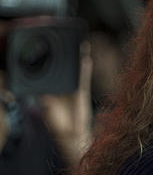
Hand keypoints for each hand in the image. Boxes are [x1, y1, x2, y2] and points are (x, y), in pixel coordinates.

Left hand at [39, 43, 92, 165]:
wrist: (71, 134)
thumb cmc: (57, 123)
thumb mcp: (47, 110)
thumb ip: (46, 100)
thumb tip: (45, 93)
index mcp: (51, 87)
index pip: (50, 69)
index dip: (50, 57)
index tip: (49, 45)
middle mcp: (62, 84)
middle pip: (64, 66)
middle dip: (66, 54)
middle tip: (66, 39)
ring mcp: (73, 87)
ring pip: (75, 69)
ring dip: (77, 57)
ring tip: (80, 44)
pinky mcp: (82, 92)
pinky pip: (84, 78)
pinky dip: (85, 69)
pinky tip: (86, 59)